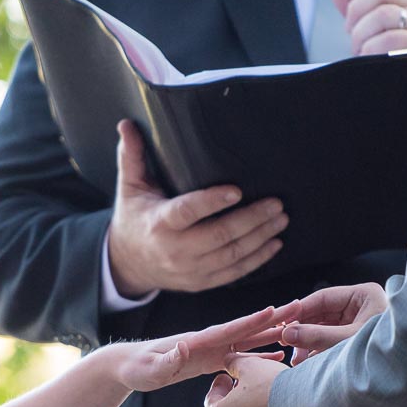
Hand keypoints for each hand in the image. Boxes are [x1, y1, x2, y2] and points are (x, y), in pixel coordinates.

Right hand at [106, 120, 288, 294]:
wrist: (129, 264)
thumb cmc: (134, 218)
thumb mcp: (129, 187)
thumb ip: (131, 156)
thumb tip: (126, 124)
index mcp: (159, 223)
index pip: (187, 211)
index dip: (212, 201)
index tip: (237, 190)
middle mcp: (176, 249)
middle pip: (219, 236)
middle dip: (252, 219)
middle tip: (275, 203)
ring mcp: (190, 270)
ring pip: (231, 255)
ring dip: (260, 237)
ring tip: (280, 219)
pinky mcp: (201, 282)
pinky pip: (234, 273)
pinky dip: (257, 260)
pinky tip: (274, 244)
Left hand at [113, 306, 287, 392]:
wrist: (129, 366)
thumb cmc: (138, 368)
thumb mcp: (151, 368)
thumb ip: (168, 359)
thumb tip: (182, 347)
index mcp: (198, 341)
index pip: (230, 329)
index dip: (252, 321)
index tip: (274, 311)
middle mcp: (210, 342)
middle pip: (247, 329)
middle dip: (273, 319)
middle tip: (300, 308)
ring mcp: (213, 350)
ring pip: (249, 341)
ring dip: (273, 335)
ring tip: (298, 329)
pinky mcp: (212, 361)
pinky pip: (242, 358)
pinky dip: (261, 356)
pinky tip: (278, 357)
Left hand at [204, 354, 287, 406]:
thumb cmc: (272, 385)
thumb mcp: (248, 365)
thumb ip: (233, 363)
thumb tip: (229, 362)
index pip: (211, 400)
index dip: (219, 384)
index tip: (227, 375)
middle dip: (236, 395)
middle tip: (246, 380)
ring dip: (252, 406)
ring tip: (266, 390)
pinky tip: (279, 402)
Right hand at [274, 282, 386, 363]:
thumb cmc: (387, 353)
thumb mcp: (347, 342)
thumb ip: (316, 336)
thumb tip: (287, 334)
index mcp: (365, 295)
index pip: (323, 297)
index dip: (300, 310)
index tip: (282, 323)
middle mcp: (362, 306)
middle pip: (322, 313)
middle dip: (303, 330)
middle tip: (285, 344)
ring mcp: (360, 322)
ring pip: (325, 328)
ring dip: (309, 342)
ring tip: (297, 359)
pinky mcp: (358, 339)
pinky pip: (332, 340)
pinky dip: (319, 350)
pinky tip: (308, 363)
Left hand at [334, 0, 406, 91]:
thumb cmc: (405, 66)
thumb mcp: (382, 35)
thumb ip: (362, 12)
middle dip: (357, 9)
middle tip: (350, 31)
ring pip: (383, 13)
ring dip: (361, 32)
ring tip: (359, 49)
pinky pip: (389, 38)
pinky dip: (370, 49)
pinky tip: (369, 59)